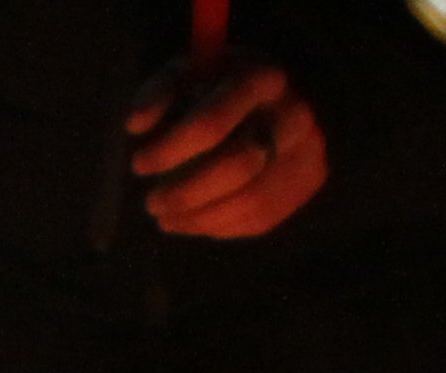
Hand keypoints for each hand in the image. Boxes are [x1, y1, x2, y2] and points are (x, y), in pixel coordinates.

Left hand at [124, 55, 323, 239]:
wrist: (278, 96)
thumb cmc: (220, 86)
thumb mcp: (186, 73)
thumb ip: (156, 93)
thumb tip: (136, 125)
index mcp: (260, 78)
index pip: (211, 124)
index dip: (169, 151)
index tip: (139, 164)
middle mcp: (292, 114)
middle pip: (236, 167)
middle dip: (185, 193)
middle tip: (151, 202)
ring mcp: (307, 150)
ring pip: (249, 201)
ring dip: (198, 218)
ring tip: (165, 218)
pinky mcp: (309, 180)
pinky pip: (261, 217)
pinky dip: (219, 227)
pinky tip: (193, 221)